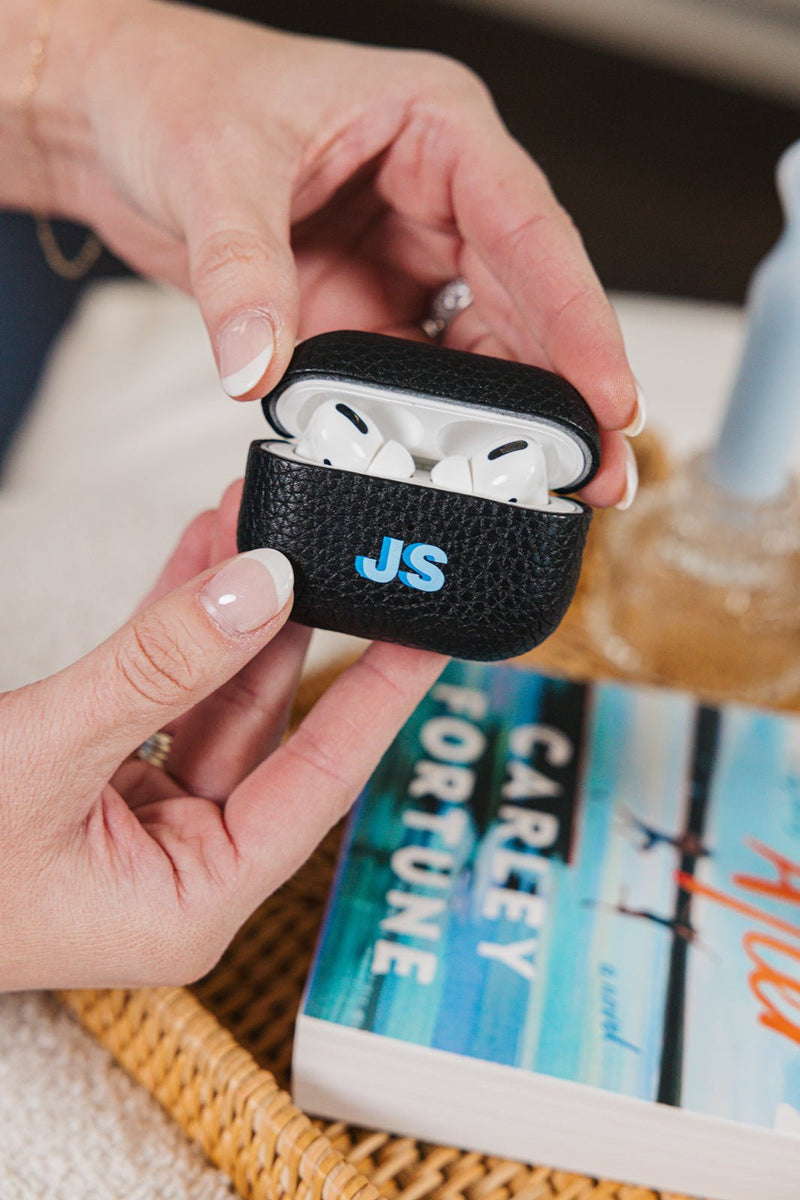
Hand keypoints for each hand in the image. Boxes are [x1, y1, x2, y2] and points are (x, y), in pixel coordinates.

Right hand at [0, 482, 443, 989]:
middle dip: (296, 621)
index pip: (322, 782)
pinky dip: (176, 621)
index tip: (432, 632)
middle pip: (270, 724)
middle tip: (345, 547)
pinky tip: (206, 554)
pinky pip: (159, 686)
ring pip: (214, 692)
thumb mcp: (49, 753)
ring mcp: (144, 816)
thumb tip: (258, 587)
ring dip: (235, 607)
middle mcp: (184, 861)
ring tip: (265, 519)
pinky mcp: (103, 776)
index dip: (381, 698)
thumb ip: (159, 667)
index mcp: (197, 899)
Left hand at [22, 0, 638, 504]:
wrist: (112, 115)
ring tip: (538, 486)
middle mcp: (436, 198)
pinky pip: (414, 377)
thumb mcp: (214, 173)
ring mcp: (404, 260)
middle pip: (525, 304)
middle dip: (561, 392)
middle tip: (593, 471)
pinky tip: (449, 468)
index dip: (576, 320)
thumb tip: (256, 368)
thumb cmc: (174, 93)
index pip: (530, 230)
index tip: (607, 396)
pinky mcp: (367, 310)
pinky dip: (429, 424)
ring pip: (481, 349)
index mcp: (434, 129)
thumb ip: (243, 276)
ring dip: (505, 420)